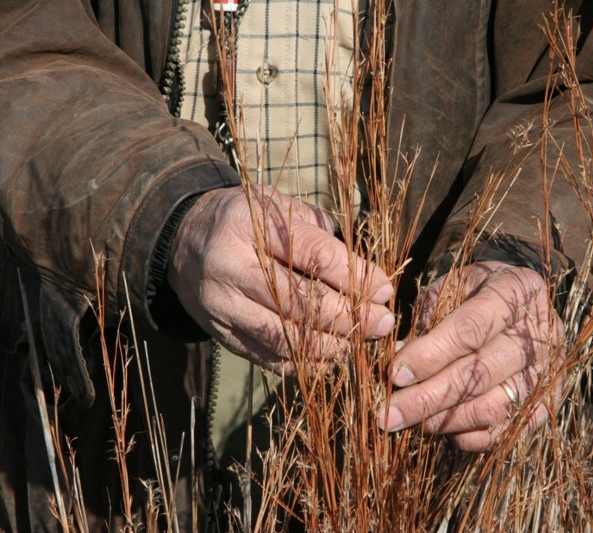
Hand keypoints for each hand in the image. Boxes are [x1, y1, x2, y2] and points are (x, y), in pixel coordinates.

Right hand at [168, 187, 394, 368]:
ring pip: (285, 338)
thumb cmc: (250, 220)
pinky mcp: (222, 334)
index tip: (385, 290)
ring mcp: (221, 306)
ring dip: (332, 345)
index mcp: (248, 224)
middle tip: (383, 322)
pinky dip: (306, 363)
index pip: (314, 256)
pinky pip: (269, 358)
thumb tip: (371, 282)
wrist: (186, 240)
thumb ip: (323, 238)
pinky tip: (332, 355)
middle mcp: (229, 267)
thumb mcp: (282, 208)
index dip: (356, 277)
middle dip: (349, 317)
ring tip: (362, 341)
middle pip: (299, 303)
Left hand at [379, 261, 563, 450]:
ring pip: (493, 407)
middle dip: (428, 397)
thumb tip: (400, 359)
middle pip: (480, 373)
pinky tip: (438, 428)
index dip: (430, 354)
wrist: (522, 305)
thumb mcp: (452, 286)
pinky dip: (469, 436)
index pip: (471, 329)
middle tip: (389, 412)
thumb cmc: (476, 292)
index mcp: (517, 290)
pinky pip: (506, 430)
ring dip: (444, 420)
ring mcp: (549, 371)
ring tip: (408, 421)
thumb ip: (428, 317)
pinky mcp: (548, 403)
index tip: (395, 373)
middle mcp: (542, 332)